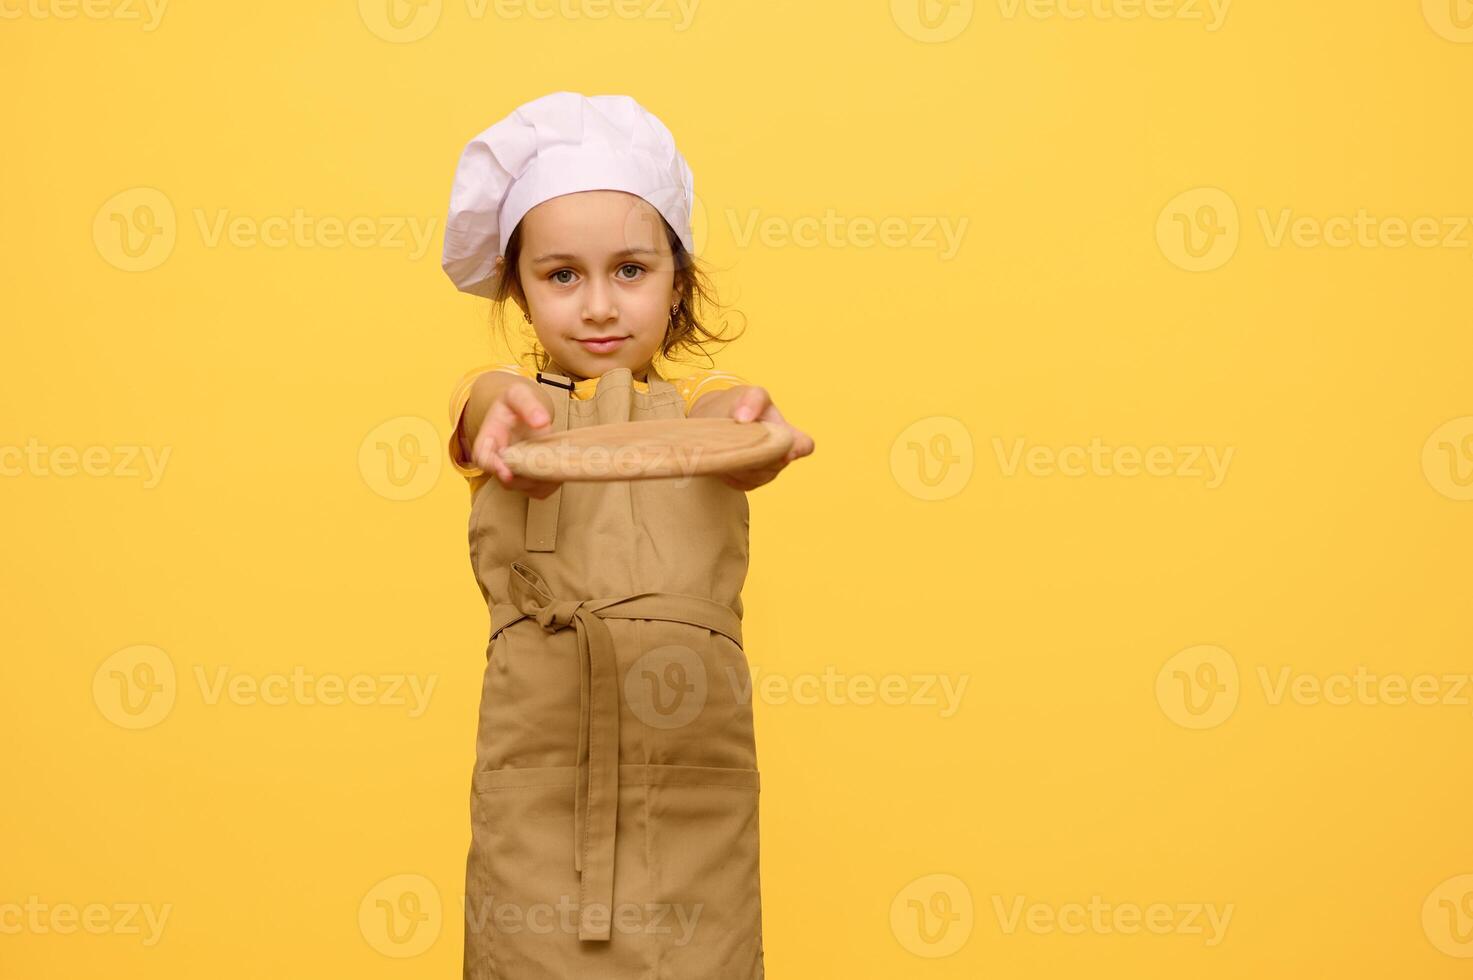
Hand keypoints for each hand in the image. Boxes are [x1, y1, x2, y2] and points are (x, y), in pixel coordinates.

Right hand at [471, 382, 563, 498]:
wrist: (523, 409)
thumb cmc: (516, 401)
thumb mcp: (518, 394)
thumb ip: (528, 405)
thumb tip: (542, 422)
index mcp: (488, 440)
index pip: (483, 459)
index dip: (494, 468)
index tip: (507, 473)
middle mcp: (498, 460)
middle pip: (505, 479)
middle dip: (524, 478)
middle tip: (544, 468)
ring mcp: (513, 471)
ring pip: (524, 488)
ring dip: (540, 482)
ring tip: (556, 466)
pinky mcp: (528, 477)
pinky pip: (538, 490)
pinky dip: (550, 485)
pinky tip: (560, 470)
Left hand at [719, 386, 814, 490]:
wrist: (713, 422)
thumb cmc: (739, 406)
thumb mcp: (748, 394)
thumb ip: (753, 400)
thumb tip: (744, 418)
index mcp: (788, 434)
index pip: (805, 445)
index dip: (797, 449)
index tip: (781, 449)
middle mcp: (781, 457)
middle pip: (773, 464)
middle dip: (754, 453)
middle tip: (735, 437)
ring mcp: (764, 473)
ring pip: (755, 475)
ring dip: (739, 461)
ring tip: (726, 443)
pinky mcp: (746, 483)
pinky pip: (740, 482)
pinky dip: (729, 470)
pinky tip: (724, 455)